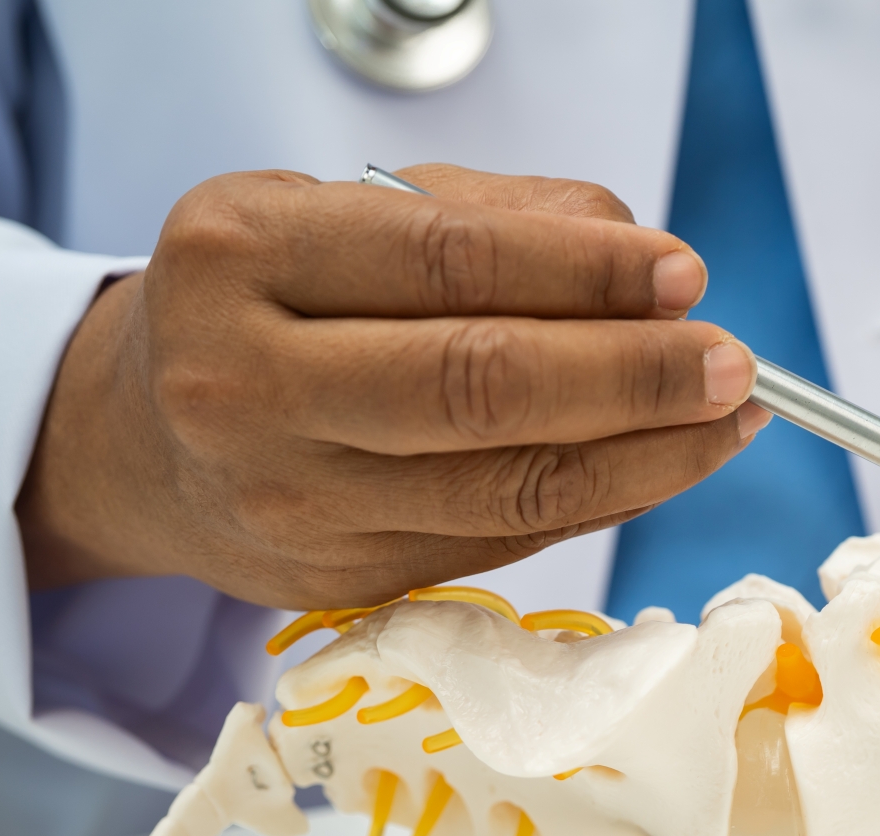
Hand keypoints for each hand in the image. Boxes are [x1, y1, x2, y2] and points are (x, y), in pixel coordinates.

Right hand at [16, 165, 767, 608]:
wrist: (149, 436)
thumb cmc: (272, 298)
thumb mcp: (354, 212)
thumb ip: (502, 217)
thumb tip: (652, 270)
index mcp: (242, 253)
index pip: (450, 261)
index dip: (587, 273)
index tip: (685, 276)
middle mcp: (246, 383)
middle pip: (480, 389)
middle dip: (634, 378)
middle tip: (730, 365)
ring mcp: (288, 500)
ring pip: (508, 488)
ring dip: (647, 457)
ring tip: (724, 420)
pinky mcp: (338, 580)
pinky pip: (504, 541)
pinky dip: (600, 501)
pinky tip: (658, 464)